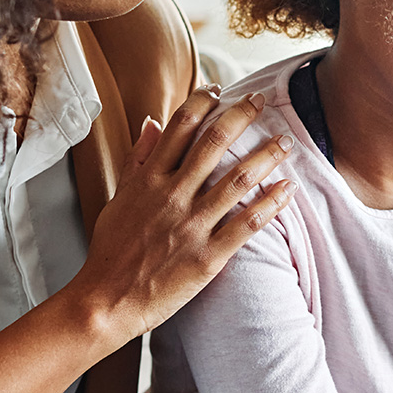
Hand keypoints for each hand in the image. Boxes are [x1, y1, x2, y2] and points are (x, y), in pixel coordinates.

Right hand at [73, 85, 295, 343]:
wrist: (104, 303)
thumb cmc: (111, 252)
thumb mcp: (118, 198)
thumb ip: (138, 159)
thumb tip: (151, 121)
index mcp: (148, 180)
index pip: (179, 127)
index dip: (202, 101)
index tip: (219, 89)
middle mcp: (172, 196)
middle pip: (214, 143)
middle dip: (242, 116)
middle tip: (262, 100)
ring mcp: (191, 225)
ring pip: (238, 180)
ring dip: (266, 156)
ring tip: (285, 142)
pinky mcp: (207, 256)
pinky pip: (247, 224)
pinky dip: (271, 204)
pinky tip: (288, 189)